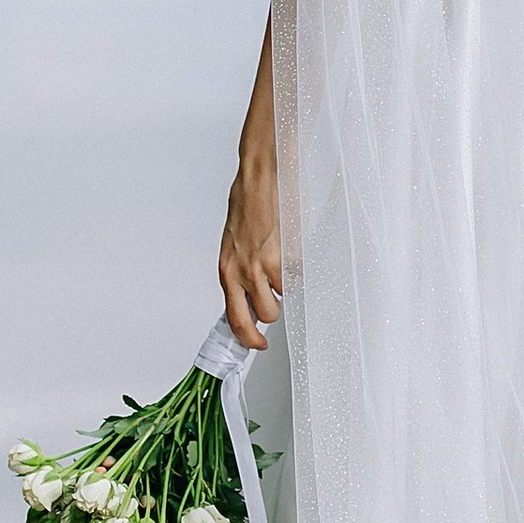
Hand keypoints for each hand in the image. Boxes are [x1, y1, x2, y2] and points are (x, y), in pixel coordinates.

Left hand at [217, 134, 282, 350]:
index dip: (248, 338)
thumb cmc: (245, 204)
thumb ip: (240, 271)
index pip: (234, 319)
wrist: (258, 177)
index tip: (257, 345)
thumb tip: (250, 293)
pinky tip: (289, 245)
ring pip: (284, 295)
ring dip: (285, 283)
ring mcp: (265, 263)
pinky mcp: (286, 252)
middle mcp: (242, 272)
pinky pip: (297, 273)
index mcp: (226, 271)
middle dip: (274, 308)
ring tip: (281, 260)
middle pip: (265, 316)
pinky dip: (297, 264)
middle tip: (275, 292)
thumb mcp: (233, 245)